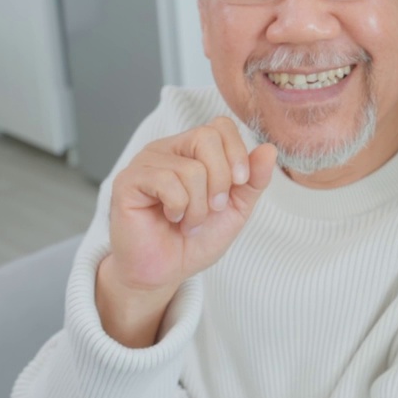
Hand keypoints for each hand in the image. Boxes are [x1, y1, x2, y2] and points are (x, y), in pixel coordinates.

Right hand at [97, 117, 276, 345]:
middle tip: (213, 208)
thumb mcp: (236, 208)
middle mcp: (168, 149)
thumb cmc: (197, 238)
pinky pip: (167, 182)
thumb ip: (253, 179)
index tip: (240, 184)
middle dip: (221, 180)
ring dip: (199, 206)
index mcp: (193, 150)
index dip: (237, 153)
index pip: (220, 126)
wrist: (166, 271)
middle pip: (207, 137)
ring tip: (188, 221)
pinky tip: (171, 218)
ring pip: (190, 168)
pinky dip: (179, 207)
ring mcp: (145, 162)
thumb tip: (269, 149)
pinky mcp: (128, 181)